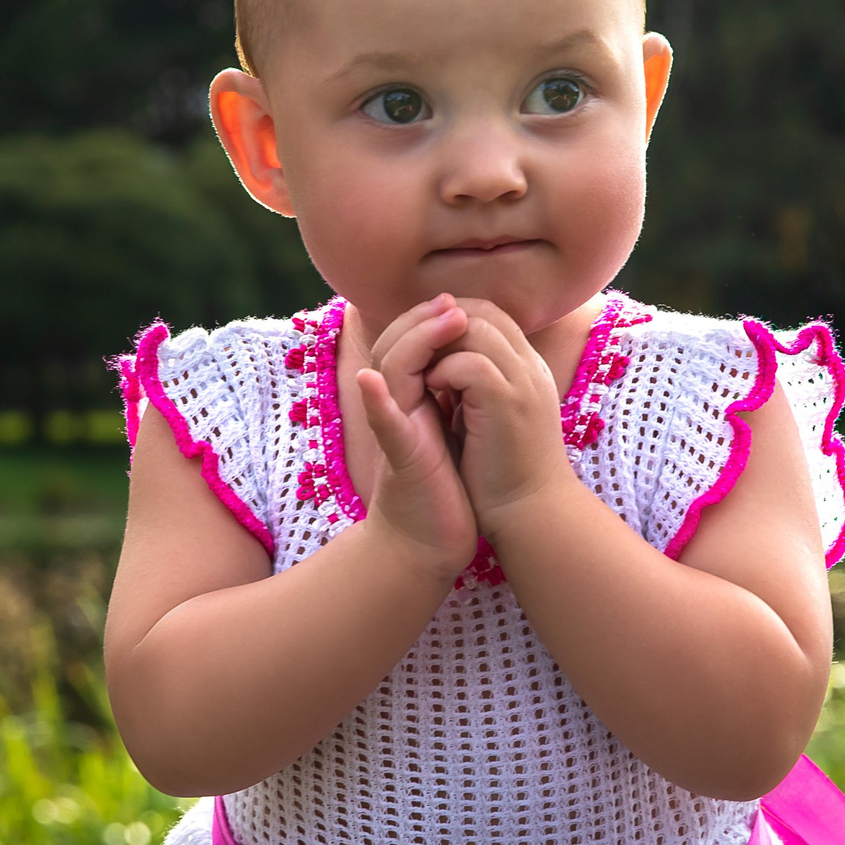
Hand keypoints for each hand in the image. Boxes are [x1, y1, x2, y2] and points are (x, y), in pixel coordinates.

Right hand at [353, 295, 476, 580]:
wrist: (433, 543)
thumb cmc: (449, 488)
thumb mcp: (456, 430)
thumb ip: (455, 396)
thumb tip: (473, 360)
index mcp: (415, 400)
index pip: (411, 344)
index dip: (429, 319)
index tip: (460, 302)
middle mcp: (399, 409)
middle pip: (394, 346)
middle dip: (422, 319)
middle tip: (450, 301)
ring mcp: (397, 431)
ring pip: (389, 372)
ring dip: (413, 341)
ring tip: (443, 318)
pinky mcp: (401, 458)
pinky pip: (385, 425)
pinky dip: (378, 403)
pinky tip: (372, 382)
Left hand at [422, 299, 574, 535]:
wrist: (532, 513)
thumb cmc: (505, 473)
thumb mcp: (489, 416)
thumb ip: (474, 387)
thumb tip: (443, 366)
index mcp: (525, 367)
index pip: (488, 313)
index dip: (448, 319)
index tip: (420, 344)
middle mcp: (529, 365)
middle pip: (480, 310)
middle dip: (436, 325)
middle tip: (411, 353)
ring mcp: (522, 381)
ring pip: (475, 326)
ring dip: (437, 345)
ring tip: (420, 373)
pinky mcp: (509, 403)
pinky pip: (471, 364)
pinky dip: (443, 371)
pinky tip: (431, 392)